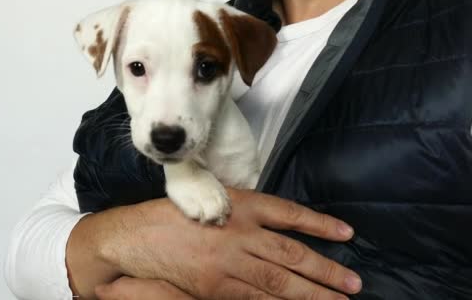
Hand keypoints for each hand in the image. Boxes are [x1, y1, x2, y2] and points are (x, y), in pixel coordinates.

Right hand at [67, 188, 360, 298]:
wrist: (134, 237)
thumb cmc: (170, 215)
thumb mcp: (210, 199)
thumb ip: (244, 212)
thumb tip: (278, 231)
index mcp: (238, 205)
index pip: (288, 214)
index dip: (318, 224)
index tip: (346, 233)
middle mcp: (238, 233)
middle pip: (291, 254)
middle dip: (325, 271)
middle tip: (354, 284)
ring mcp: (228, 263)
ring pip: (278, 281)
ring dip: (312, 293)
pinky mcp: (215, 287)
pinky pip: (253, 299)